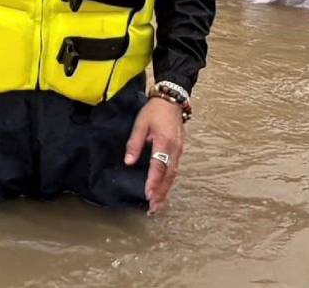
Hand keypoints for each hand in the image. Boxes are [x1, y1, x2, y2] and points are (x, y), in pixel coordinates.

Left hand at [124, 97, 184, 213]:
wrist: (172, 100)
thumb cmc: (155, 110)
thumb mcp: (140, 124)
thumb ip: (134, 143)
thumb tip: (128, 162)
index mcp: (164, 142)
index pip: (158, 166)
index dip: (153, 182)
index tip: (148, 194)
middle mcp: (174, 149)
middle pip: (168, 175)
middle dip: (161, 192)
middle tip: (154, 207)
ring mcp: (178, 151)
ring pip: (173, 175)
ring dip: (166, 190)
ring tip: (159, 203)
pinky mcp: (179, 150)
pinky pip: (174, 169)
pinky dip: (169, 182)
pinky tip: (164, 189)